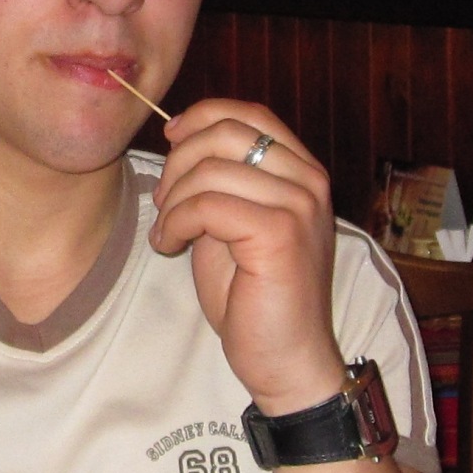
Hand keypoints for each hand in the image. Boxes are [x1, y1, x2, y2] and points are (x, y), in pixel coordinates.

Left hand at [150, 98, 344, 415]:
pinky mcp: (280, 233)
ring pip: (209, 171)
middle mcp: (308, 181)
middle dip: (178, 162)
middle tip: (164, 203)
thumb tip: (182, 138)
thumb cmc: (254, 296)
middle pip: (225, 133)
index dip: (202, 116)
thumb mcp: (233, 223)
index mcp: (302, 172)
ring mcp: (299, 205)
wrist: (285, 358)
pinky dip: (175, 223)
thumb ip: (221, 181)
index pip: (250, 114)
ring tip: (167, 233)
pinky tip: (170, 246)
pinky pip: (206, 205)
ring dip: (172, 201)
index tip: (171, 138)